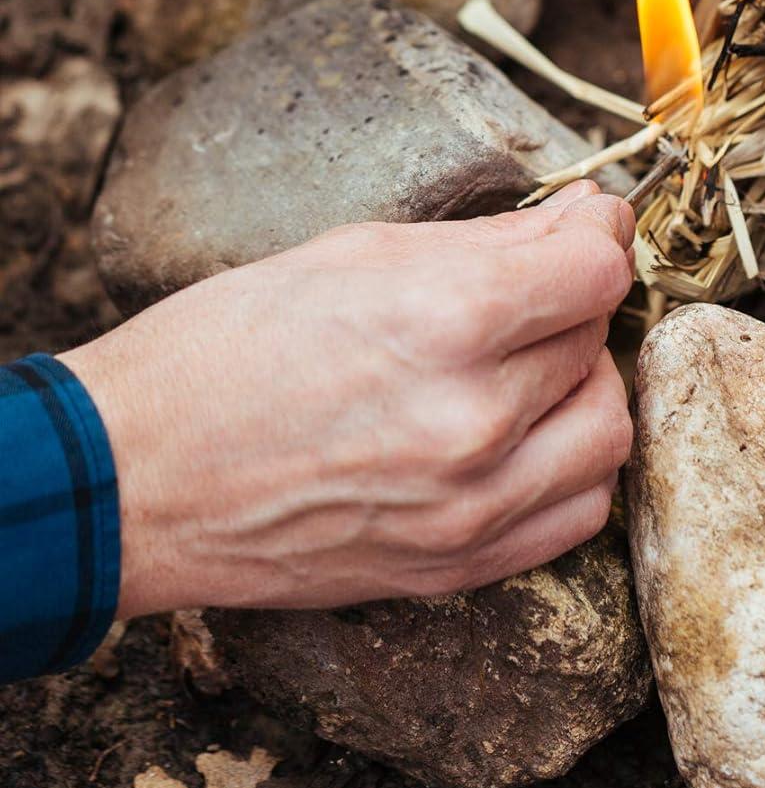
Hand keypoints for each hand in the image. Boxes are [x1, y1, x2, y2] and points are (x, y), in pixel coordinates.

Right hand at [62, 182, 637, 615]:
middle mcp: (472, 423)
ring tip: (529, 364)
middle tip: (527, 289)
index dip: (598, 231)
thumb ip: (491, 240)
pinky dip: (572, 465)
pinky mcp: (457, 568)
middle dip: (571, 299)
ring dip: (583, 383)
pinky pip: (579, 513)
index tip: (583, 222)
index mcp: (444, 324)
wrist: (134, 478)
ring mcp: (470, 508)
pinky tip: (527, 434)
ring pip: (607, 430)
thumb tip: (584, 219)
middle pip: (596, 338)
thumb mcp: (356, 253)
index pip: (597, 270)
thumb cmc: (227, 346)